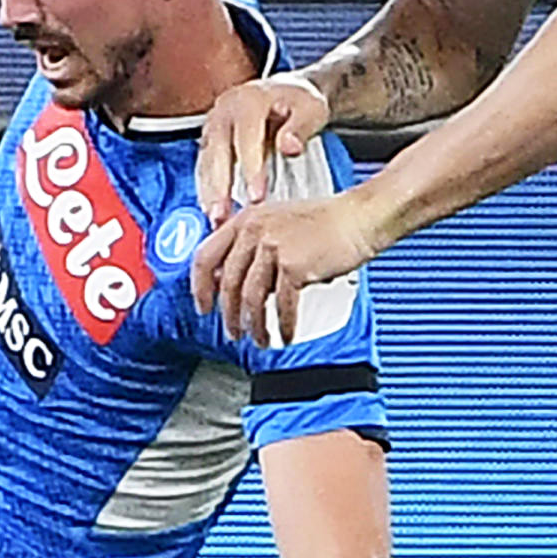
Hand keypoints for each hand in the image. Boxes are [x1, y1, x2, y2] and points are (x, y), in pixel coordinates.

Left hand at [189, 194, 377, 343]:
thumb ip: (251, 249)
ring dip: (254, 325)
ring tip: (259, 339)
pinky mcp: (294, 265)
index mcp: (245, 220)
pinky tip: (285, 335)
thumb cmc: (323, 222)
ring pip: (251, 297)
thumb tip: (231, 283)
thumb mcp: (276, 225)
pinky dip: (283, 325)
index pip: (205, 256)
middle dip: (229, 315)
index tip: (203, 306)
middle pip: (227, 283)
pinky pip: (282, 304)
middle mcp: (254, 231)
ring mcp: (273, 247)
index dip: (199, 287)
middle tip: (233, 332)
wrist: (357, 218)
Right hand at [194, 74, 330, 221]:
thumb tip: (289, 147)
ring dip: (209, 192)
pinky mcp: (211, 139)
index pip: (246, 137)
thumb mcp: (310, 109)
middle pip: (217, 152)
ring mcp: (214, 125)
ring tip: (215, 220)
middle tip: (223, 216)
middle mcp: (225, 110)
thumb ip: (300, 128)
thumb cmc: (300, 101)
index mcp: (249, 100)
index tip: (256, 196)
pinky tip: (212, 210)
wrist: (289, 91)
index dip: (250, 168)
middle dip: (220, 186)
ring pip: (206, 161)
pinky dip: (207, 189)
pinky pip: (204, 166)